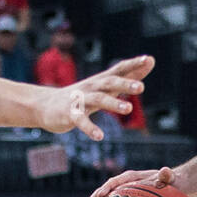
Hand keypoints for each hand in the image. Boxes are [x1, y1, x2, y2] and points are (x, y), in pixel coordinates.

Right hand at [39, 55, 153, 140]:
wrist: (45, 106)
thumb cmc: (81, 96)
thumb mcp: (104, 86)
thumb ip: (127, 76)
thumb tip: (150, 61)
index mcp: (101, 81)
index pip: (118, 70)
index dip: (133, 65)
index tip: (148, 60)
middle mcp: (91, 88)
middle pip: (109, 83)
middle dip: (124, 83)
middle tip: (141, 87)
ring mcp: (80, 100)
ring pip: (98, 99)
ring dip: (113, 103)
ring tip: (128, 108)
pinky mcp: (70, 115)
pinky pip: (81, 121)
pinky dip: (90, 128)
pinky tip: (99, 136)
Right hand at [82, 164, 176, 196]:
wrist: (171, 186)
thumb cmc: (171, 182)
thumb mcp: (171, 178)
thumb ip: (167, 175)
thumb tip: (166, 171)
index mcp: (130, 178)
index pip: (115, 182)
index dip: (107, 188)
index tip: (101, 196)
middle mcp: (122, 186)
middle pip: (103, 193)